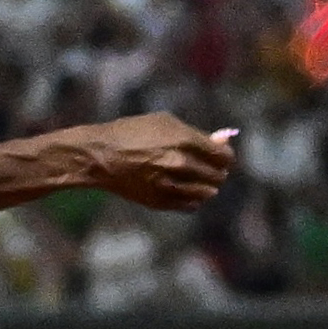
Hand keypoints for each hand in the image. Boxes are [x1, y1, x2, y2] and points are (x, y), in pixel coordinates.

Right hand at [55, 111, 236, 209]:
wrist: (100, 156)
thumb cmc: (132, 132)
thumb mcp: (165, 123)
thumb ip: (196, 134)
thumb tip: (222, 141)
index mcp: (184, 140)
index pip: (223, 156)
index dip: (226, 156)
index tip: (223, 157)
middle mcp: (180, 164)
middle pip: (218, 176)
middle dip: (217, 172)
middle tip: (211, 169)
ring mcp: (171, 185)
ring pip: (207, 193)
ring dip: (207, 187)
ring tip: (199, 180)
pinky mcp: (160, 202)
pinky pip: (190, 205)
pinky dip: (193, 198)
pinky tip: (186, 189)